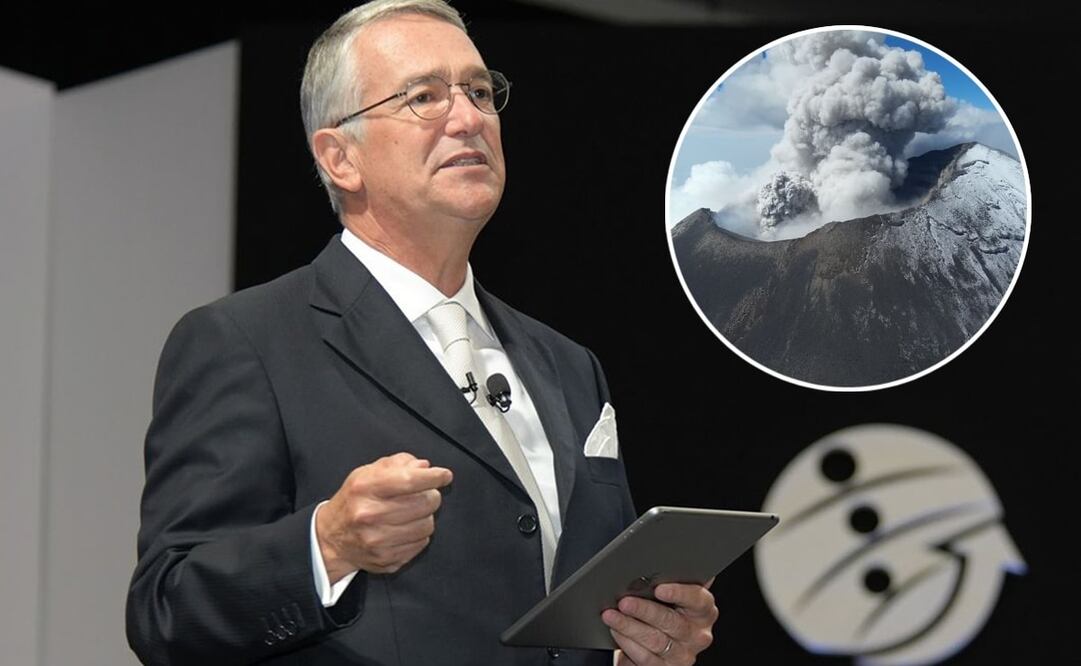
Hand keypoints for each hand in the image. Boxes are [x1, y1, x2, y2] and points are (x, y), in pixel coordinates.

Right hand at [316, 452, 452, 581]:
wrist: (331, 538)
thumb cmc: (354, 500)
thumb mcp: (367, 473)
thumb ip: (398, 463)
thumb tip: (425, 467)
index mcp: (365, 488)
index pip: (409, 480)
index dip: (433, 477)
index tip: (444, 475)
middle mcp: (369, 515)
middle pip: (424, 503)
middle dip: (432, 495)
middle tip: (425, 494)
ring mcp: (377, 541)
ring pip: (427, 525)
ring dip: (426, 516)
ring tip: (413, 513)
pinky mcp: (386, 559)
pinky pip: (421, 544)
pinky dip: (419, 534)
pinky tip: (406, 529)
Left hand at [603, 579, 717, 664]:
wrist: (653, 646)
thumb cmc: (663, 613)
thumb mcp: (670, 597)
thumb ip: (671, 581)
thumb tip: (660, 560)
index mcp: (704, 611)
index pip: (698, 600)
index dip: (679, 593)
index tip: (659, 588)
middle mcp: (698, 634)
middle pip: (672, 621)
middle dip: (644, 610)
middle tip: (624, 601)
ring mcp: (683, 654)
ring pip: (655, 639)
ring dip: (629, 626)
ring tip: (611, 615)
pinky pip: (646, 657)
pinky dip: (627, 643)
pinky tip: (616, 632)